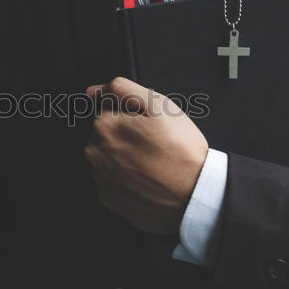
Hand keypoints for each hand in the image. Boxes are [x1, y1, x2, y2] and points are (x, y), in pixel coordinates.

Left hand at [84, 77, 208, 234]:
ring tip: (151, 163)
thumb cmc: (180, 149)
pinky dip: (125, 178)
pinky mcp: (107, 198)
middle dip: (124, 135)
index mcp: (103, 127)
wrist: (194, 194)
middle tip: (153, 145)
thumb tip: (93, 91)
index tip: (149, 127)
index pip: (108, 111)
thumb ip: (122, 89)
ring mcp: (99, 178)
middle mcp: (94, 153)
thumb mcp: (158, 105)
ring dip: (123, 157)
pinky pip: (112, 180)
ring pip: (108, 157)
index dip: (131, 116)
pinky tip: (145, 178)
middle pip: (105, 135)